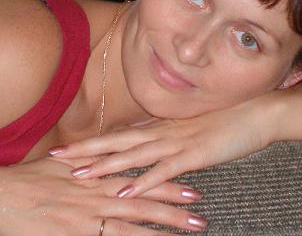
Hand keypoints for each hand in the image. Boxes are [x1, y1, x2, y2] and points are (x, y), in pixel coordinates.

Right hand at [0, 156, 206, 234]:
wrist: (5, 196)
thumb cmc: (34, 178)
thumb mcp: (67, 163)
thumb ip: (93, 160)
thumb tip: (112, 154)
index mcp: (101, 175)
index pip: (143, 177)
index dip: (169, 181)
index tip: (192, 186)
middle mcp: (101, 194)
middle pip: (146, 200)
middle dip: (175, 206)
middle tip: (200, 212)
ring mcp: (91, 215)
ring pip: (136, 221)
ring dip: (165, 225)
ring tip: (190, 229)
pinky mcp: (79, 233)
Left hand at [52, 95, 276, 196]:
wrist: (257, 111)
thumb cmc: (229, 118)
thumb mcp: (195, 126)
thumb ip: (172, 134)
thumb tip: (151, 138)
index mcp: (166, 126)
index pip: (123, 134)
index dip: (95, 141)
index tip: (68, 148)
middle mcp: (167, 131)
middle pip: (120, 141)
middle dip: (88, 150)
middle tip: (57, 158)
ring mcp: (181, 142)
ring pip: (137, 155)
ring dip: (107, 165)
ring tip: (80, 175)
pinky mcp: (197, 153)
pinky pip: (166, 170)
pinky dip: (145, 181)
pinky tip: (127, 192)